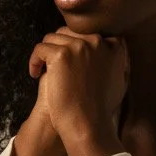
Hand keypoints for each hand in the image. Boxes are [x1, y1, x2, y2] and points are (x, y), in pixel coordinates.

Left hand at [28, 27, 129, 143]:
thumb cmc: (100, 108)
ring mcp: (79, 46)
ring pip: (52, 38)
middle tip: (54, 66)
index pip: (89, 32)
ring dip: (45, 54)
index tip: (69, 59)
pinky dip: (34, 61)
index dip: (76, 43)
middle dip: (59, 47)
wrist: (87, 124)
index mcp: (114, 46)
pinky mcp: (60, 55)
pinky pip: (40, 48)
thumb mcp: (120, 80)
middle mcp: (98, 42)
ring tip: (44, 70)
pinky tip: (35, 73)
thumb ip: (117, 60)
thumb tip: (113, 47)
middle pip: (69, 31)